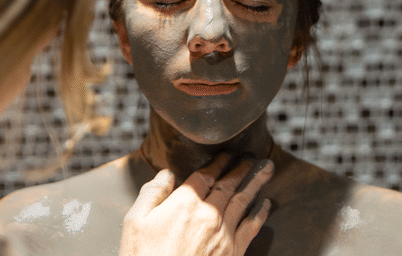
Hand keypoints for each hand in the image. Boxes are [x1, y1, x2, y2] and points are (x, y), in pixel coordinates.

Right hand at [119, 154, 273, 255]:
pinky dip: (260, 213)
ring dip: (256, 182)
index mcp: (185, 203)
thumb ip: (151, 194)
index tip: (225, 155)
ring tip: (267, 169)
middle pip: (228, 184)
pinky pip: (252, 227)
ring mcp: (224, 234)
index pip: (205, 175)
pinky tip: (265, 205)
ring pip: (244, 201)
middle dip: (240, 168)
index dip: (216, 163)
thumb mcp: (135, 222)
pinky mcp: (233, 252)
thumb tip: (166, 175)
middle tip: (250, 157)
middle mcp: (209, 214)